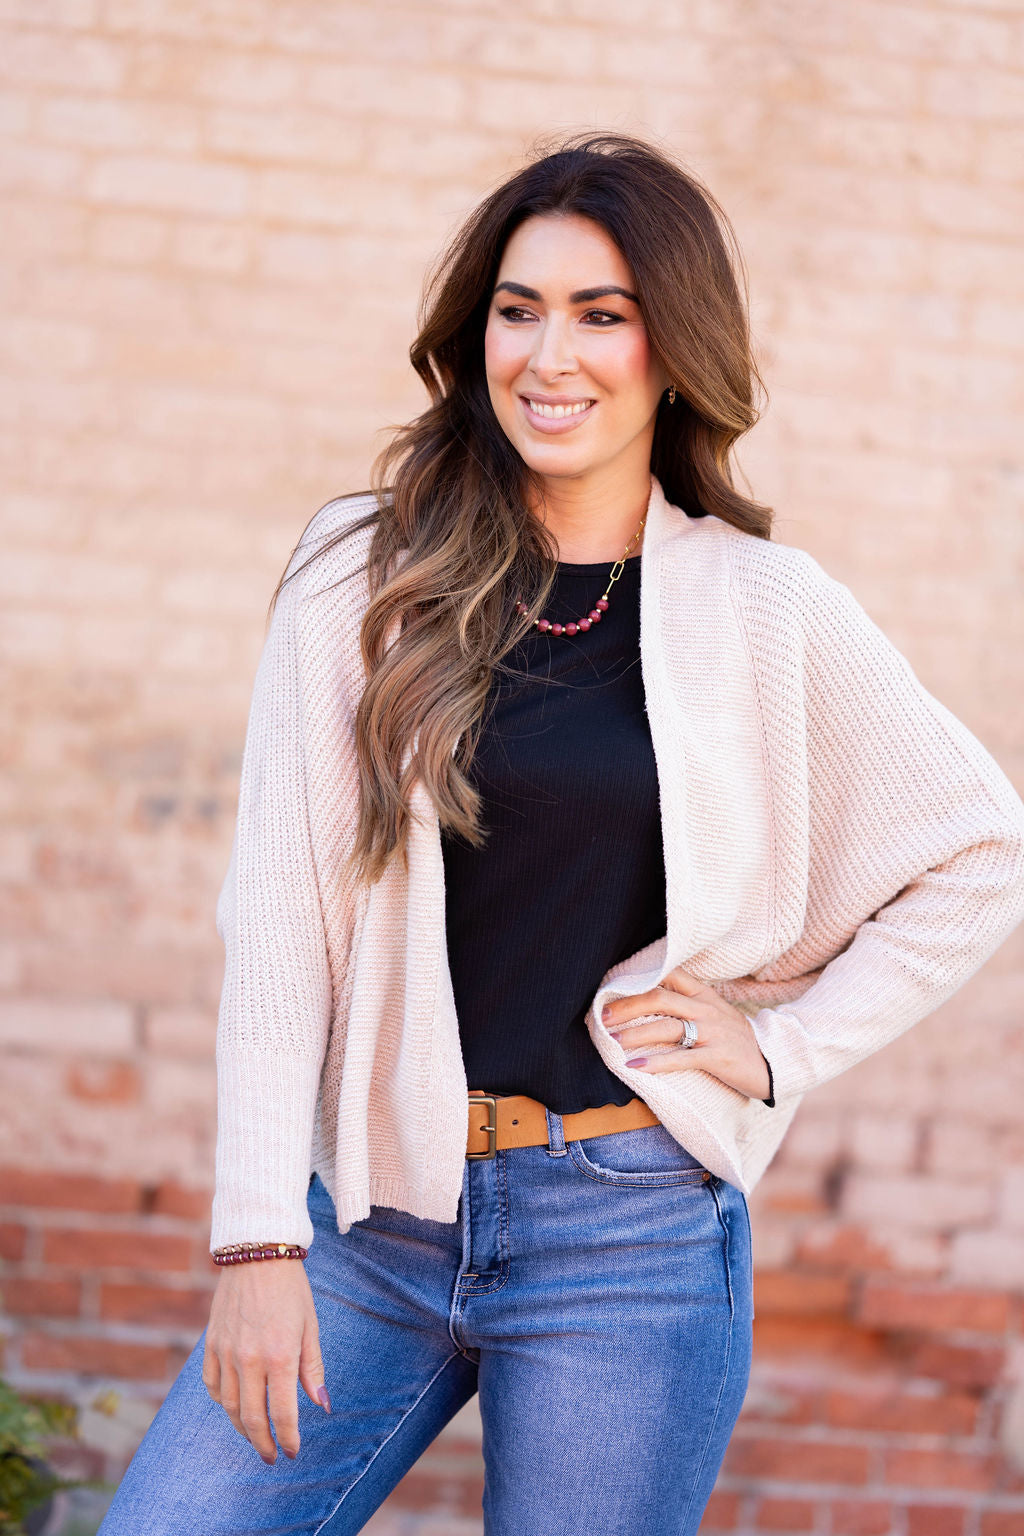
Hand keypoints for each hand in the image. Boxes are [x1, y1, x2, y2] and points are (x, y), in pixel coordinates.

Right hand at [202, 1258, 329, 1463]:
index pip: (282, 1413)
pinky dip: (223, 1401)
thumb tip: (322, 1404)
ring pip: (229, 1407)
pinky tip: (235, 1405)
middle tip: (273, 1457)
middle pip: (251, 1418)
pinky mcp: (211, 1343)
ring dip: (242, 1428)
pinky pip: (212, 1385)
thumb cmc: (291, 1289)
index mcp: (279, 1355)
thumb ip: (312, 1367)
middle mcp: (249, 1359)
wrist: (257, 1252)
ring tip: (256, 1436)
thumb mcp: (310, 1326)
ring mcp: (226, 1352)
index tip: (293, 1452)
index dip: (289, 1438)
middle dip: (263, 1444)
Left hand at [602, 966, 771, 1099]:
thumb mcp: (714, 1013)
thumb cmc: (736, 1039)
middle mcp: (706, 1009)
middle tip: (603, 1017)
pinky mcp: (717, 1057)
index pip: (669, 975)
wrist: (774, 1062)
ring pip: (666, 1027)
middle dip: (628, 1006)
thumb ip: (688, 1004)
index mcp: (704, 995)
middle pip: (660, 998)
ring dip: (634, 1034)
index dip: (639, 979)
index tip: (613, 988)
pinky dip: (655, 1063)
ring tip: (611, 1042)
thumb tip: (649, 1001)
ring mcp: (712, 1033)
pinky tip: (634, 1067)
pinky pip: (681, 1058)